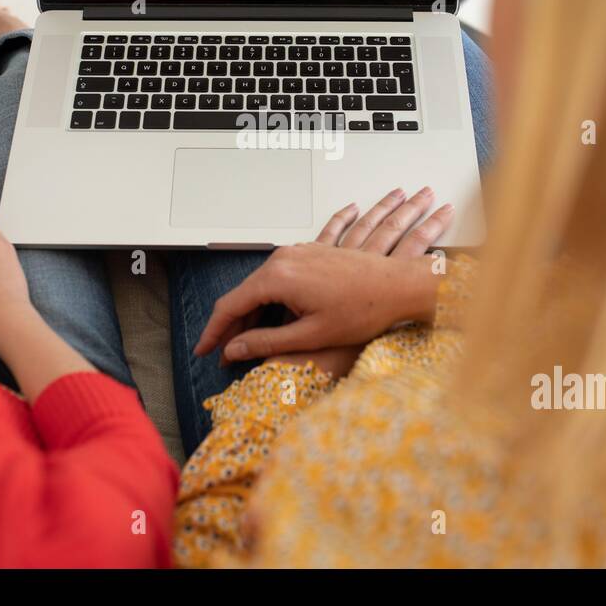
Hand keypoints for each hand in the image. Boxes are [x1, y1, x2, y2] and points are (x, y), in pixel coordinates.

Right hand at [195, 187, 453, 363]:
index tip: (204, 351)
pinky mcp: (313, 252)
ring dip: (254, 311)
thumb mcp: (311, 334)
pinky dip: (272, 296)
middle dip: (234, 324)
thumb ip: (266, 342)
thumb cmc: (364, 310)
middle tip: (226, 353)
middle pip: (244, 293)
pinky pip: (281, 275)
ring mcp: (298, 252)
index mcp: (277, 277)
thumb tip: (233, 350)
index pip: (230, 305)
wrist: (401, 284)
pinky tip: (272, 313)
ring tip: (250, 339)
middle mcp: (283, 258)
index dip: (215, 332)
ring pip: (262, 284)